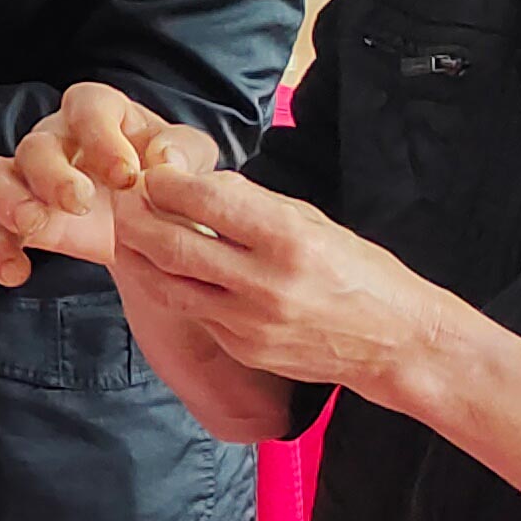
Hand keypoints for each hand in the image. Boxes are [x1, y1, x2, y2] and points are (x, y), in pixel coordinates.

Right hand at [0, 81, 224, 285]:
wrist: (158, 220)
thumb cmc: (169, 178)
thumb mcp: (192, 160)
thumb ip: (186, 154)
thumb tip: (164, 160)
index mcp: (100, 116)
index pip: (87, 106)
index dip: (100, 136)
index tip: (127, 175)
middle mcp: (56, 140)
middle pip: (35, 144)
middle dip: (52, 174)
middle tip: (79, 203)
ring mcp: (29, 179)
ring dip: (7, 200)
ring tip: (33, 226)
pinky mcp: (18, 219)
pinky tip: (16, 272)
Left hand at [107, 160, 463, 401]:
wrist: (396, 343)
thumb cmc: (360, 273)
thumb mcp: (316, 223)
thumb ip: (255, 205)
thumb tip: (198, 184)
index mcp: (289, 238)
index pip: (207, 200)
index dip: (167, 182)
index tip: (153, 172)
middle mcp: (265, 282)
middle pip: (171, 244)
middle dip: (136, 218)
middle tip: (124, 200)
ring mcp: (250, 322)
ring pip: (167, 284)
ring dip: (138, 255)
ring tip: (129, 232)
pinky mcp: (243, 348)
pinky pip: (193, 310)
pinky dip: (172, 285)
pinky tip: (164, 268)